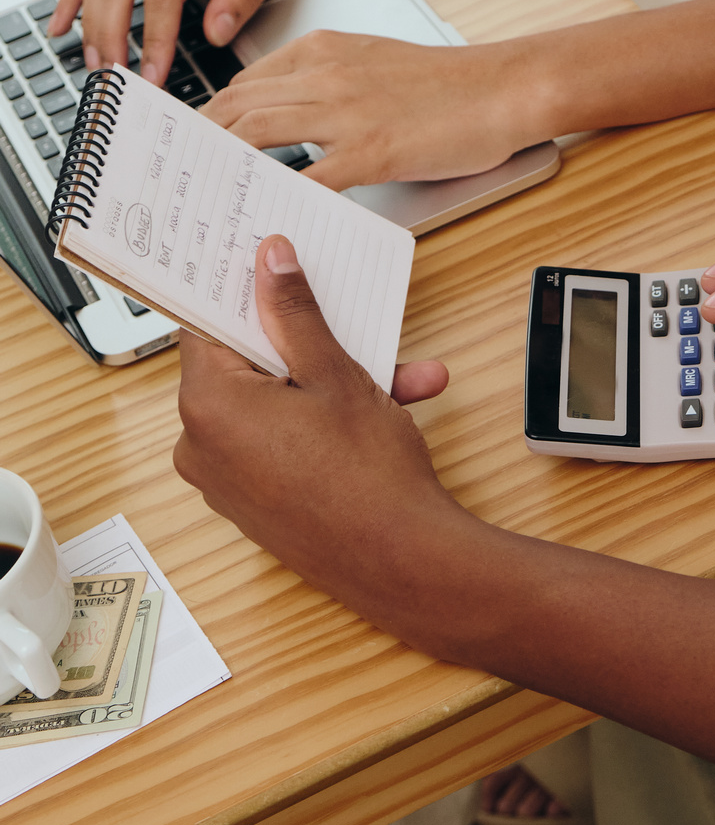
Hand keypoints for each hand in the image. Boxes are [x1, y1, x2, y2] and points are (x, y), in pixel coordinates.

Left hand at [174, 235, 464, 630]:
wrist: (403, 563)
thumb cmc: (367, 475)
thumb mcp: (335, 374)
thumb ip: (294, 313)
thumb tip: (269, 261)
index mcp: (207, 406)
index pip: (207, 325)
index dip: (244, 294)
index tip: (272, 269)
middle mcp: (202, 446)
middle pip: (247, 366)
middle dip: (306, 343)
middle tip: (348, 319)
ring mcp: (229, 481)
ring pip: (276, 405)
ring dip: (333, 383)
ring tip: (398, 372)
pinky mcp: (258, 503)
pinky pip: (285, 442)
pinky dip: (327, 423)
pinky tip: (391, 407)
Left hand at [200, 31, 531, 188]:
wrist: (506, 87)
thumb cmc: (451, 86)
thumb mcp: (374, 63)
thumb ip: (326, 83)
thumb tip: (288, 118)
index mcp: (323, 51)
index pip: (243, 83)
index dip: (208, 117)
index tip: (191, 146)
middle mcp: (326, 74)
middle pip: (235, 105)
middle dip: (197, 143)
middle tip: (176, 178)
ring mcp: (347, 112)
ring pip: (256, 132)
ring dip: (221, 166)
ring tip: (201, 198)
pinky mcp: (374, 148)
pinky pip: (310, 176)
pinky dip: (279, 198)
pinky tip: (264, 218)